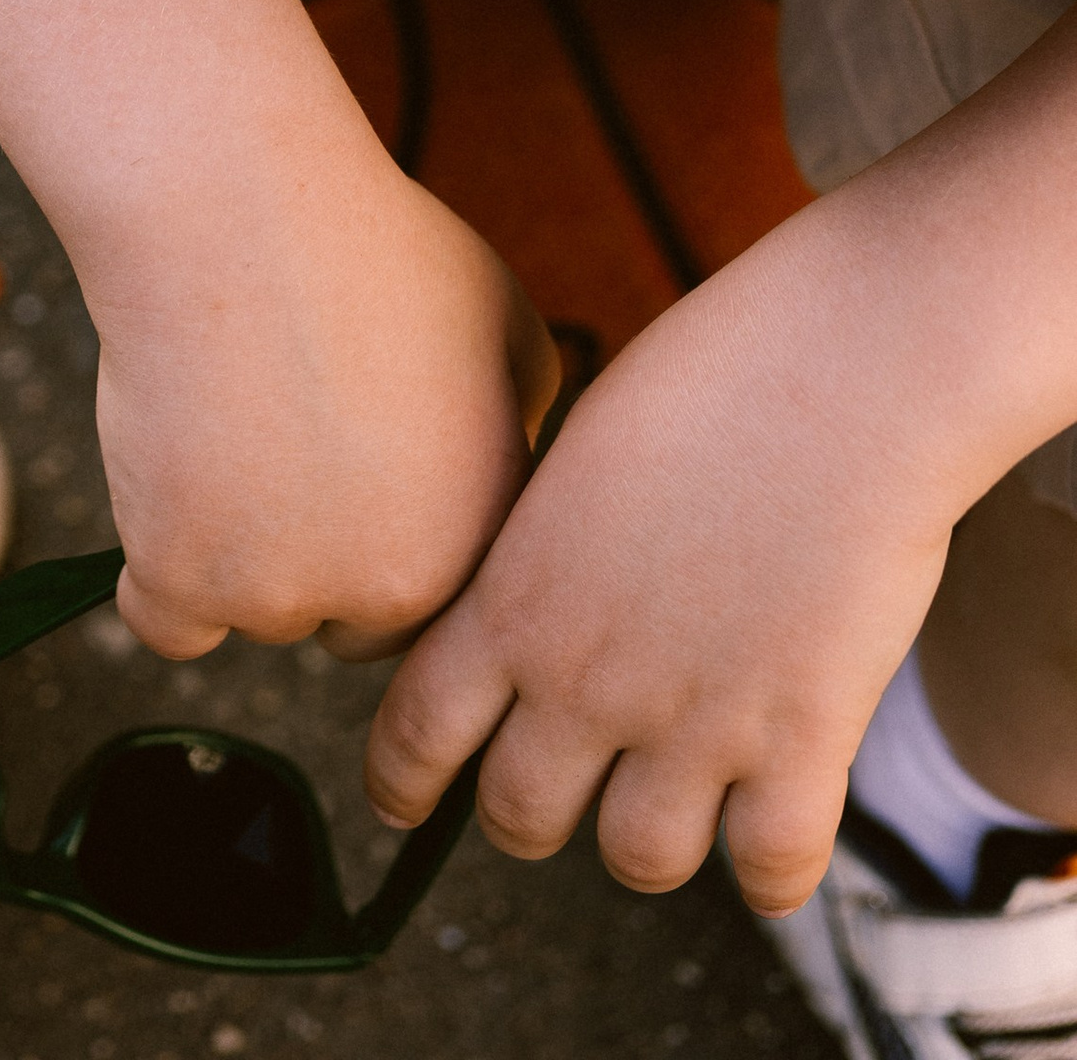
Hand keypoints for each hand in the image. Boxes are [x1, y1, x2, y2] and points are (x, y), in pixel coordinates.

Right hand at [94, 164, 558, 661]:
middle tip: (287, 446)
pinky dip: (161, 578)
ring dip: (238, 552)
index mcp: (473, 538)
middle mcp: (385, 587)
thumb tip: (506, 465)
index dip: (391, 528)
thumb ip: (518, 421)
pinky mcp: (179, 577)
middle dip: (320, 558)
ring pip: (253, 611)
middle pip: (344, 620)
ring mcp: (277, 592)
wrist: (235, 210)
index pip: (431, 594)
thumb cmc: (365, 242)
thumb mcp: (502, 320)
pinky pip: (167, 623)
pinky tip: (169, 495)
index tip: (355, 463)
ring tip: (229, 426)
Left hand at [364, 232, 951, 914]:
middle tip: (558, 788)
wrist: (841, 367)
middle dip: (529, 813)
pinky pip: (770, 874)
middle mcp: (586, 677)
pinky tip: (769, 826)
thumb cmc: (711, 373)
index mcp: (514, 595)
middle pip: (518, 818)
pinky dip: (770, 871)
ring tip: (670, 796)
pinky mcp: (801, 741)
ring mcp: (693, 720)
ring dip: (648, 838)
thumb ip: (539, 551)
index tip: (401, 801)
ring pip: (637, 859)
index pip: (416, 733)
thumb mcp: (576, 456)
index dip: (401, 781)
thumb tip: (521, 601)